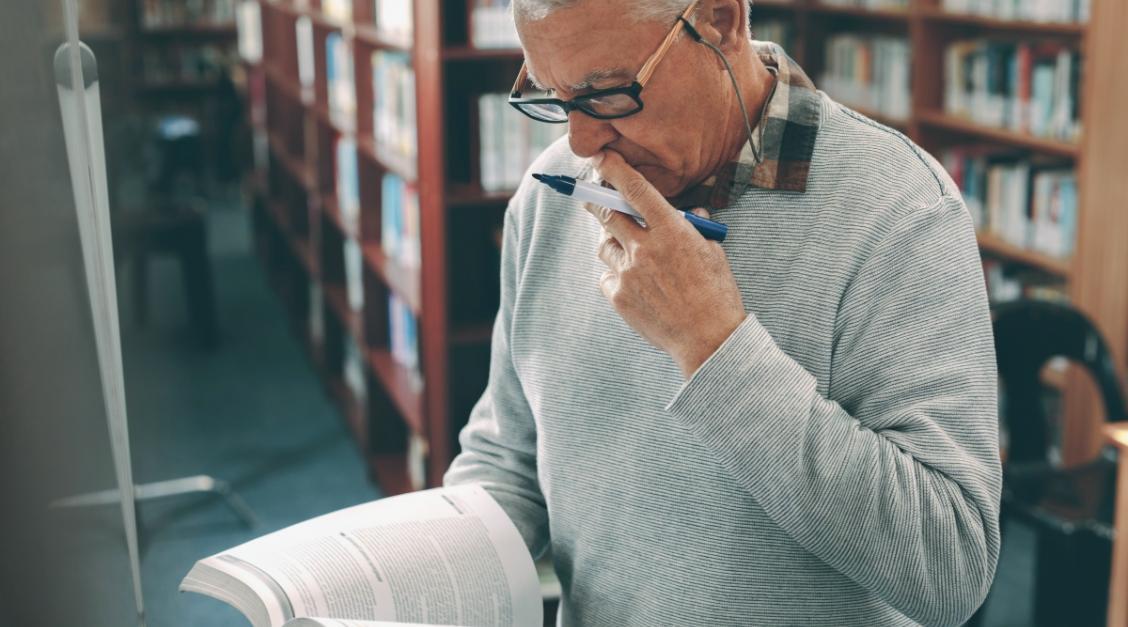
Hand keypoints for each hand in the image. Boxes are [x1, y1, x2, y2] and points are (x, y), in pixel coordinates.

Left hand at [587, 150, 746, 377]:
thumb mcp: (714, 252)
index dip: (613, 170)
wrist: (708, 339)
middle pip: (607, 215)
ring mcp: (629, 274)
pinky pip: (607, 277)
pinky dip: (617, 275)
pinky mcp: (619, 298)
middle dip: (596, 202)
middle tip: (592, 198)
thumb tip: (690, 213)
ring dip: (612, 243)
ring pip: (604, 247)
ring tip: (629, 251)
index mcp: (671, 231)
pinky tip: (635, 283)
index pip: (635, 190)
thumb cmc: (716, 294)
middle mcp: (645, 248)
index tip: (600, 158)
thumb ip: (696, 228)